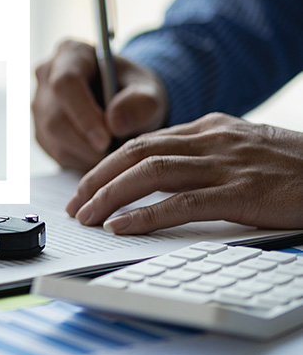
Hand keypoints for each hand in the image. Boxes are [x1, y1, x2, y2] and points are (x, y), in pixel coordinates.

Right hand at [32, 39, 168, 171]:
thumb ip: (141, 103)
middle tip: (118, 152)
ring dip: (87, 154)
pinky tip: (101, 153)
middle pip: (55, 118)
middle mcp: (47, 76)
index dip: (83, 114)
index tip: (107, 139)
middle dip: (87, 143)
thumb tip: (115, 123)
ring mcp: (40, 104)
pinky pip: (56, 153)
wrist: (126, 103)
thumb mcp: (150, 92)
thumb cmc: (135, 92)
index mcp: (71, 53)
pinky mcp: (41, 130)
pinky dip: (82, 160)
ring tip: (114, 151)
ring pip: (54, 139)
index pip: (65, 83)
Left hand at [66, 112, 302, 233]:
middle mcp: (212, 139)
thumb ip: (206, 153)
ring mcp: (225, 164)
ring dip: (110, 195)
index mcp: (210, 127)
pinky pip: (181, 203)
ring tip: (86, 215)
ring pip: (150, 172)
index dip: (109, 163)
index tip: (87, 183)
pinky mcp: (241, 193)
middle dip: (97, 177)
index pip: (145, 140)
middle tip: (74, 202)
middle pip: (137, 152)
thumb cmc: (296, 167)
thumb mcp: (245, 148)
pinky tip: (121, 226)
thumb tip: (162, 170)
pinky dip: (145, 215)